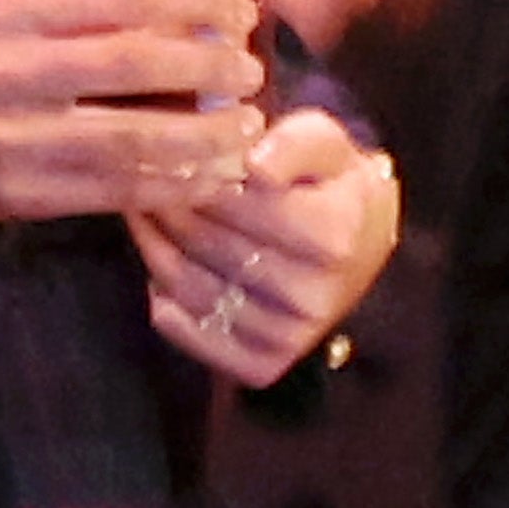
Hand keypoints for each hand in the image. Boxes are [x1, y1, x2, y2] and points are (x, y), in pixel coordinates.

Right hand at [0, 0, 260, 225]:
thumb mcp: (4, 12)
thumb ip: (83, 14)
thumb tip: (185, 19)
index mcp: (12, 10)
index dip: (194, 3)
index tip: (239, 13)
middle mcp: (12, 69)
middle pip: (134, 66)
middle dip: (207, 71)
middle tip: (249, 74)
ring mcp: (15, 136)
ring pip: (131, 139)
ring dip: (202, 139)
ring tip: (243, 132)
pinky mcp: (20, 191)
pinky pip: (112, 191)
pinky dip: (171, 185)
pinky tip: (210, 177)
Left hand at [133, 104, 400, 386]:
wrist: (360, 246)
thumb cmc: (330, 184)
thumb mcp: (322, 142)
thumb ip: (291, 142)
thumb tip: (254, 165)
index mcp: (333, 236)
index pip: (232, 198)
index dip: (193, 171)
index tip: (177, 154)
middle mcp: (314, 295)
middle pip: (206, 240)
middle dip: (167, 203)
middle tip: (149, 180)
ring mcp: (289, 336)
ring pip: (188, 285)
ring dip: (153, 245)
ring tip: (148, 214)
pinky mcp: (264, 365)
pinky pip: (188, 333)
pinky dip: (164, 300)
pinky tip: (167, 269)